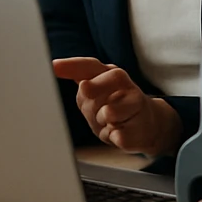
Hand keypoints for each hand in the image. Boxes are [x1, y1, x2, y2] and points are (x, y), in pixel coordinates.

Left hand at [51, 57, 182, 155]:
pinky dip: (114, 136)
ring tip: (112, 122)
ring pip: (107, 113)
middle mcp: (125, 83)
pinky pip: (118, 134)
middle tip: (99, 112)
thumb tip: (55, 65)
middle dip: (89, 107)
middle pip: (90, 92)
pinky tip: (121, 132)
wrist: (148, 125)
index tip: (53, 66)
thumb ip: (78, 76)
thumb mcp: (96, 89)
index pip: (89, 65)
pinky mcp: (141, 125)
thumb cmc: (115, 105)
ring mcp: (137, 103)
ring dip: (103, 123)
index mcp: (110, 72)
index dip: (70, 66)